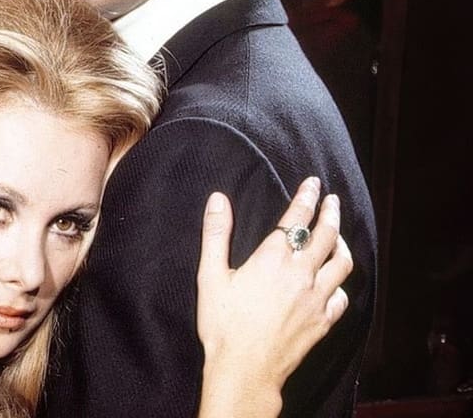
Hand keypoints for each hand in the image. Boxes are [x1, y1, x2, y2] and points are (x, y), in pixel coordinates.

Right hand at [195, 176, 352, 417]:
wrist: (245, 368)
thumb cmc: (223, 324)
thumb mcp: (210, 276)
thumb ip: (216, 234)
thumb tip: (218, 199)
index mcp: (273, 259)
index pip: (297, 218)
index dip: (306, 197)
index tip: (313, 183)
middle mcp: (301, 274)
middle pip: (327, 235)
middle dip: (331, 213)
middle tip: (332, 200)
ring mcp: (316, 299)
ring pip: (342, 263)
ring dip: (342, 244)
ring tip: (338, 235)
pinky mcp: (323, 321)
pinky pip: (342, 296)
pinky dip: (340, 284)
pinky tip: (334, 283)